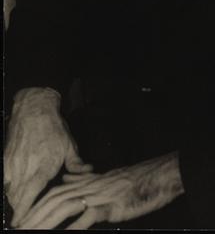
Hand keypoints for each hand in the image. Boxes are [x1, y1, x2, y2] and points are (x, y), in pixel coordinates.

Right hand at [4, 87, 92, 226]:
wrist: (35, 109)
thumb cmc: (54, 127)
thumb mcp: (70, 145)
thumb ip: (77, 164)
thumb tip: (87, 174)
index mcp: (44, 166)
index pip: (31, 194)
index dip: (26, 210)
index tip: (24, 223)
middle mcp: (26, 167)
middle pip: (18, 197)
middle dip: (21, 209)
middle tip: (26, 220)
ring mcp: (14, 163)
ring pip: (10, 190)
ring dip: (15, 200)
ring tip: (22, 207)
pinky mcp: (6, 159)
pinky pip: (4, 179)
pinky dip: (8, 188)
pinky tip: (13, 190)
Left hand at [16, 152, 184, 229]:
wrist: (158, 175)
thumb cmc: (136, 180)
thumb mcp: (109, 178)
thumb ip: (87, 178)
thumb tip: (69, 175)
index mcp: (88, 181)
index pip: (55, 191)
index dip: (37, 205)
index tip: (22, 219)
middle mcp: (90, 186)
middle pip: (54, 199)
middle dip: (33, 215)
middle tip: (18, 228)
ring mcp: (99, 195)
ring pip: (64, 207)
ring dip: (45, 223)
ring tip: (31, 232)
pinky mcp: (111, 205)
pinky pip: (87, 217)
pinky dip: (73, 228)